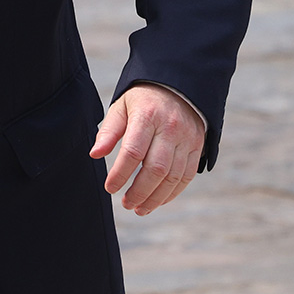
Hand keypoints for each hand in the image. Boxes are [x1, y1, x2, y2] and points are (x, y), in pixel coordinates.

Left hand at [89, 84, 205, 215]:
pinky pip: (187, 176)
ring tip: (139, 208)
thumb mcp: (122, 107)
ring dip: (155, 198)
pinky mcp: (198, 146)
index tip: (109, 188)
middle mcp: (171, 127)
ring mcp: (187, 138)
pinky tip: (157, 201)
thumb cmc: (144, 99)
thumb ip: (109, 131)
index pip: (133, 151)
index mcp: (148, 116)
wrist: (178, 84)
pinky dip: (172, 193)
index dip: (120, 174)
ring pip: (173, 176)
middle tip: (126, 204)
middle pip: (155, 168)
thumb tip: (95, 154)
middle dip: (139, 192)